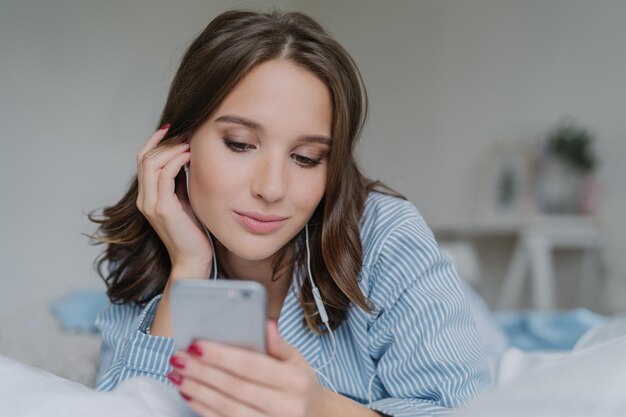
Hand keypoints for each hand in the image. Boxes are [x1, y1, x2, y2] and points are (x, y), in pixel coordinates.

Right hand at [136, 125, 211, 277]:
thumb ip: (180, 183)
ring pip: (151, 163)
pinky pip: (165, 175)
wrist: (193, 260)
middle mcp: (145, 200)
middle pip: (144, 158)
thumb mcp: (185, 201)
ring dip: (171, 148)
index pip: (143, 161)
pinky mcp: (163, 209)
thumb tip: (186, 158)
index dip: (155, 142)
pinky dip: (177, 160)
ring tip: (189, 141)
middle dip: (164, 141)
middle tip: (184, 132)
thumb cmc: (193, 232)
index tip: (173, 130)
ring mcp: (151, 204)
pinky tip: (191, 155)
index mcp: (147, 197)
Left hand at [168, 321, 328, 416]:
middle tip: (178, 358)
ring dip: (198, 391)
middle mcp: (286, 407)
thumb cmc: (300, 384)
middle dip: (203, 372)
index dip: (222, 356)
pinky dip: (203, 408)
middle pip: (235, 388)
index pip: (253, 366)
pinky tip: (189, 394)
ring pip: (227, 408)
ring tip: (177, 374)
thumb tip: (265, 323)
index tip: (196, 345)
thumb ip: (279, 344)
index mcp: (296, 382)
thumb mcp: (297, 360)